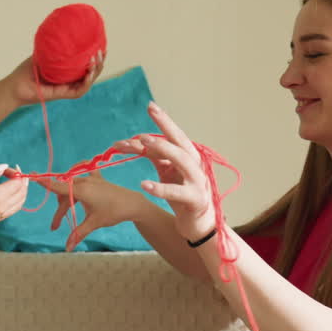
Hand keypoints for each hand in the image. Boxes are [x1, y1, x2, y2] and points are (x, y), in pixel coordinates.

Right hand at [0, 164, 28, 240]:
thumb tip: (3, 166)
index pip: (17, 183)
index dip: (16, 173)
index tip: (8, 168)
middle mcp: (1, 208)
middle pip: (22, 193)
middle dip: (22, 181)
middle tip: (14, 173)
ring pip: (20, 203)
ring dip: (21, 191)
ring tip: (14, 182)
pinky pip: (13, 210)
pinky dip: (16, 200)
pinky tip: (9, 194)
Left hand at [3, 51, 105, 105]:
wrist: (14, 86)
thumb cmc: (25, 72)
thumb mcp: (41, 54)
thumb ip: (52, 47)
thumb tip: (61, 30)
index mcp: (66, 73)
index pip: (85, 67)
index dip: (95, 58)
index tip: (101, 47)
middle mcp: (69, 81)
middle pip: (90, 74)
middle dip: (99, 63)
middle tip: (102, 51)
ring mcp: (66, 89)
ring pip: (87, 82)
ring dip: (95, 71)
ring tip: (96, 59)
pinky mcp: (62, 95)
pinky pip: (79, 91)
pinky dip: (85, 82)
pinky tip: (89, 72)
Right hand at [41, 170, 144, 251]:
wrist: (132, 204)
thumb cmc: (113, 212)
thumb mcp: (94, 223)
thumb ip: (78, 233)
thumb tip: (67, 248)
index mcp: (82, 190)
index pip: (58, 186)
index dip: (45, 183)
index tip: (33, 177)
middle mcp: (84, 181)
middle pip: (63, 194)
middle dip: (59, 210)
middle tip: (55, 226)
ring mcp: (91, 178)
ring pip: (71, 187)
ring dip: (66, 199)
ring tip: (66, 212)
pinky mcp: (97, 178)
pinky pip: (83, 172)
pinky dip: (76, 177)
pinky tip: (74, 179)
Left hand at [129, 103, 217, 240]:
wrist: (199, 224)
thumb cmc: (182, 196)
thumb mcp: (167, 173)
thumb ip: (155, 156)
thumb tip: (132, 142)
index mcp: (188, 156)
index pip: (175, 134)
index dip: (164, 120)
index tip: (150, 105)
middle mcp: (195, 164)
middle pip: (180, 142)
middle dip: (164, 129)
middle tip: (143, 124)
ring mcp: (197, 181)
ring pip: (181, 160)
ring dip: (162, 149)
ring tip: (142, 144)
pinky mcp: (195, 200)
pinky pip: (177, 192)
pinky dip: (160, 188)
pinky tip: (143, 184)